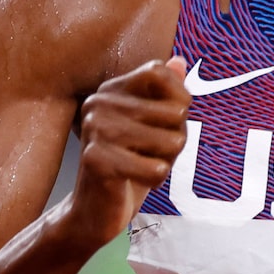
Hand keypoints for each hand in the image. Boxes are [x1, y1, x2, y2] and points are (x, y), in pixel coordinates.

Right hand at [59, 58, 191, 248]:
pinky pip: (157, 169)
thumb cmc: (126, 166)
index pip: (159, 73)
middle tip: (151, 154)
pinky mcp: (96, 160)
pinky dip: (155, 181)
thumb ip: (165, 95)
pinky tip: (134, 181)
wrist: (93, 211)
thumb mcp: (152, 128)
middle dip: (175, 139)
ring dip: (166, 162)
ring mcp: (95, 130)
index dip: (179, 98)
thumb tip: (179, 62)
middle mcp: (98, 103)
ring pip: (171, 142)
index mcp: (110, 90)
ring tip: (142, 167)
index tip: (169, 122)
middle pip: (174, 112)